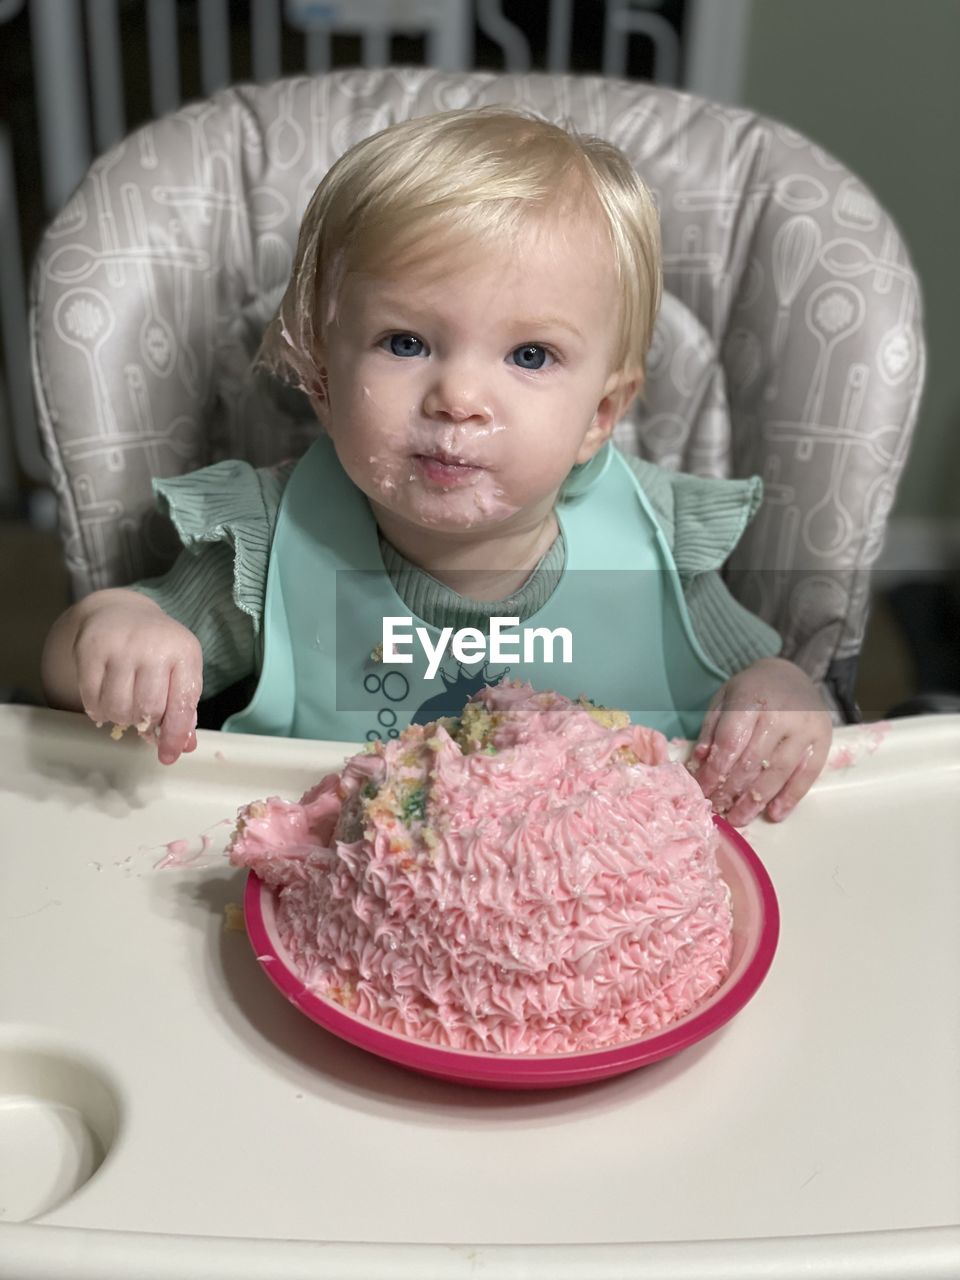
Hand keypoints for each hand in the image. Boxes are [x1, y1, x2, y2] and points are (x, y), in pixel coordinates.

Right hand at [64, 590, 202, 764]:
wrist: (120, 611)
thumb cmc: (157, 649)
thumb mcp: (179, 669)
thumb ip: (183, 708)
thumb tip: (183, 746)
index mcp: (184, 653)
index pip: (183, 703)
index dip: (176, 735)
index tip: (169, 756)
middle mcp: (153, 647)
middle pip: (148, 709)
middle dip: (145, 723)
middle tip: (142, 718)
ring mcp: (120, 647)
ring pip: (118, 708)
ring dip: (120, 719)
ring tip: (124, 707)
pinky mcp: (90, 650)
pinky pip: (92, 699)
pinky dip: (98, 711)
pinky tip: (105, 701)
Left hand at [690, 658, 831, 825]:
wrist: (791, 674)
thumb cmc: (752, 690)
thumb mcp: (724, 698)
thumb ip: (711, 729)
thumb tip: (699, 762)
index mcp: (751, 700)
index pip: (730, 743)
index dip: (714, 771)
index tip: (701, 791)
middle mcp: (781, 714)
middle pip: (753, 762)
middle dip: (732, 790)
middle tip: (718, 809)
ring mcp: (805, 728)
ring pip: (778, 772)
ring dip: (757, 800)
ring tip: (740, 817)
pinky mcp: (823, 740)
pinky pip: (807, 775)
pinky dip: (790, 797)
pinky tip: (774, 813)